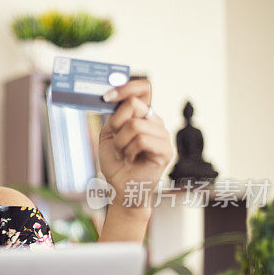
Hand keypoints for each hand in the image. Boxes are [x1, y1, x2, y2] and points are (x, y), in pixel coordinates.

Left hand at [98, 79, 173, 203]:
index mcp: (143, 115)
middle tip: (116, 142)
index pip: (143, 89)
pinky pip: (142, 140)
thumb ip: (115, 116)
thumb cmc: (116, 161)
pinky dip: (129, 152)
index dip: (126, 87)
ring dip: (121, 143)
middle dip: (116, 125)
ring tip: (124, 154)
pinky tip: (131, 160)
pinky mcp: (167, 150)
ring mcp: (163, 135)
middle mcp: (155, 121)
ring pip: (135, 125)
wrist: (121, 186)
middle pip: (134, 104)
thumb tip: (116, 98)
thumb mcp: (109, 134)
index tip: (106, 96)